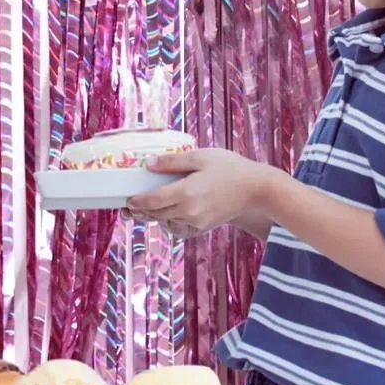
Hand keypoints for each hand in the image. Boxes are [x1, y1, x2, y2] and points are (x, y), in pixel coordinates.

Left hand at [126, 148, 276, 233]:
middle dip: (141, 211)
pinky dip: (170, 220)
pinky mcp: (204, 226)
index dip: (137, 201)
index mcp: (186, 193)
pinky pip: (180, 225)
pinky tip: (166, 212)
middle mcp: (189, 211)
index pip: (153, 200)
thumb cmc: (230, 168)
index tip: (127, 198)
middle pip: (157, 214)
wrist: (256, 189)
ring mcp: (197, 222)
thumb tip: (148, 163)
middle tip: (128, 206)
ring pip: (167, 221)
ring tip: (143, 208)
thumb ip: (172, 162)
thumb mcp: (200, 157)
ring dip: (154, 216)